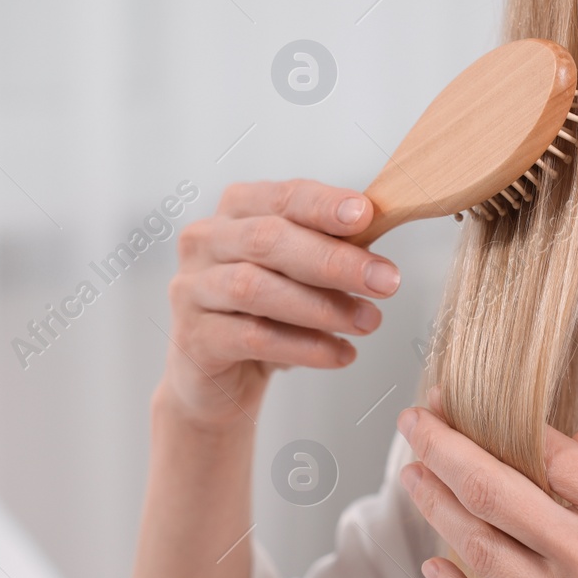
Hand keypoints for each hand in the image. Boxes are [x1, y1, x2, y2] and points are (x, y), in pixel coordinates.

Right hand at [159, 179, 400, 426]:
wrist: (222, 380)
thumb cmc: (268, 312)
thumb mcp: (301, 273)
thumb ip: (332, 245)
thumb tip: (379, 224)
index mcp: (236, 211)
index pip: (283, 197)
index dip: (324, 205)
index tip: (367, 214)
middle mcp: (205, 241)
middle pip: (268, 241)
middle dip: (334, 260)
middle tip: (386, 281)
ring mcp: (192, 290)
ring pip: (255, 289)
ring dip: (321, 306)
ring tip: (368, 321)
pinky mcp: (193, 339)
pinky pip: (252, 338)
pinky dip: (304, 347)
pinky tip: (341, 354)